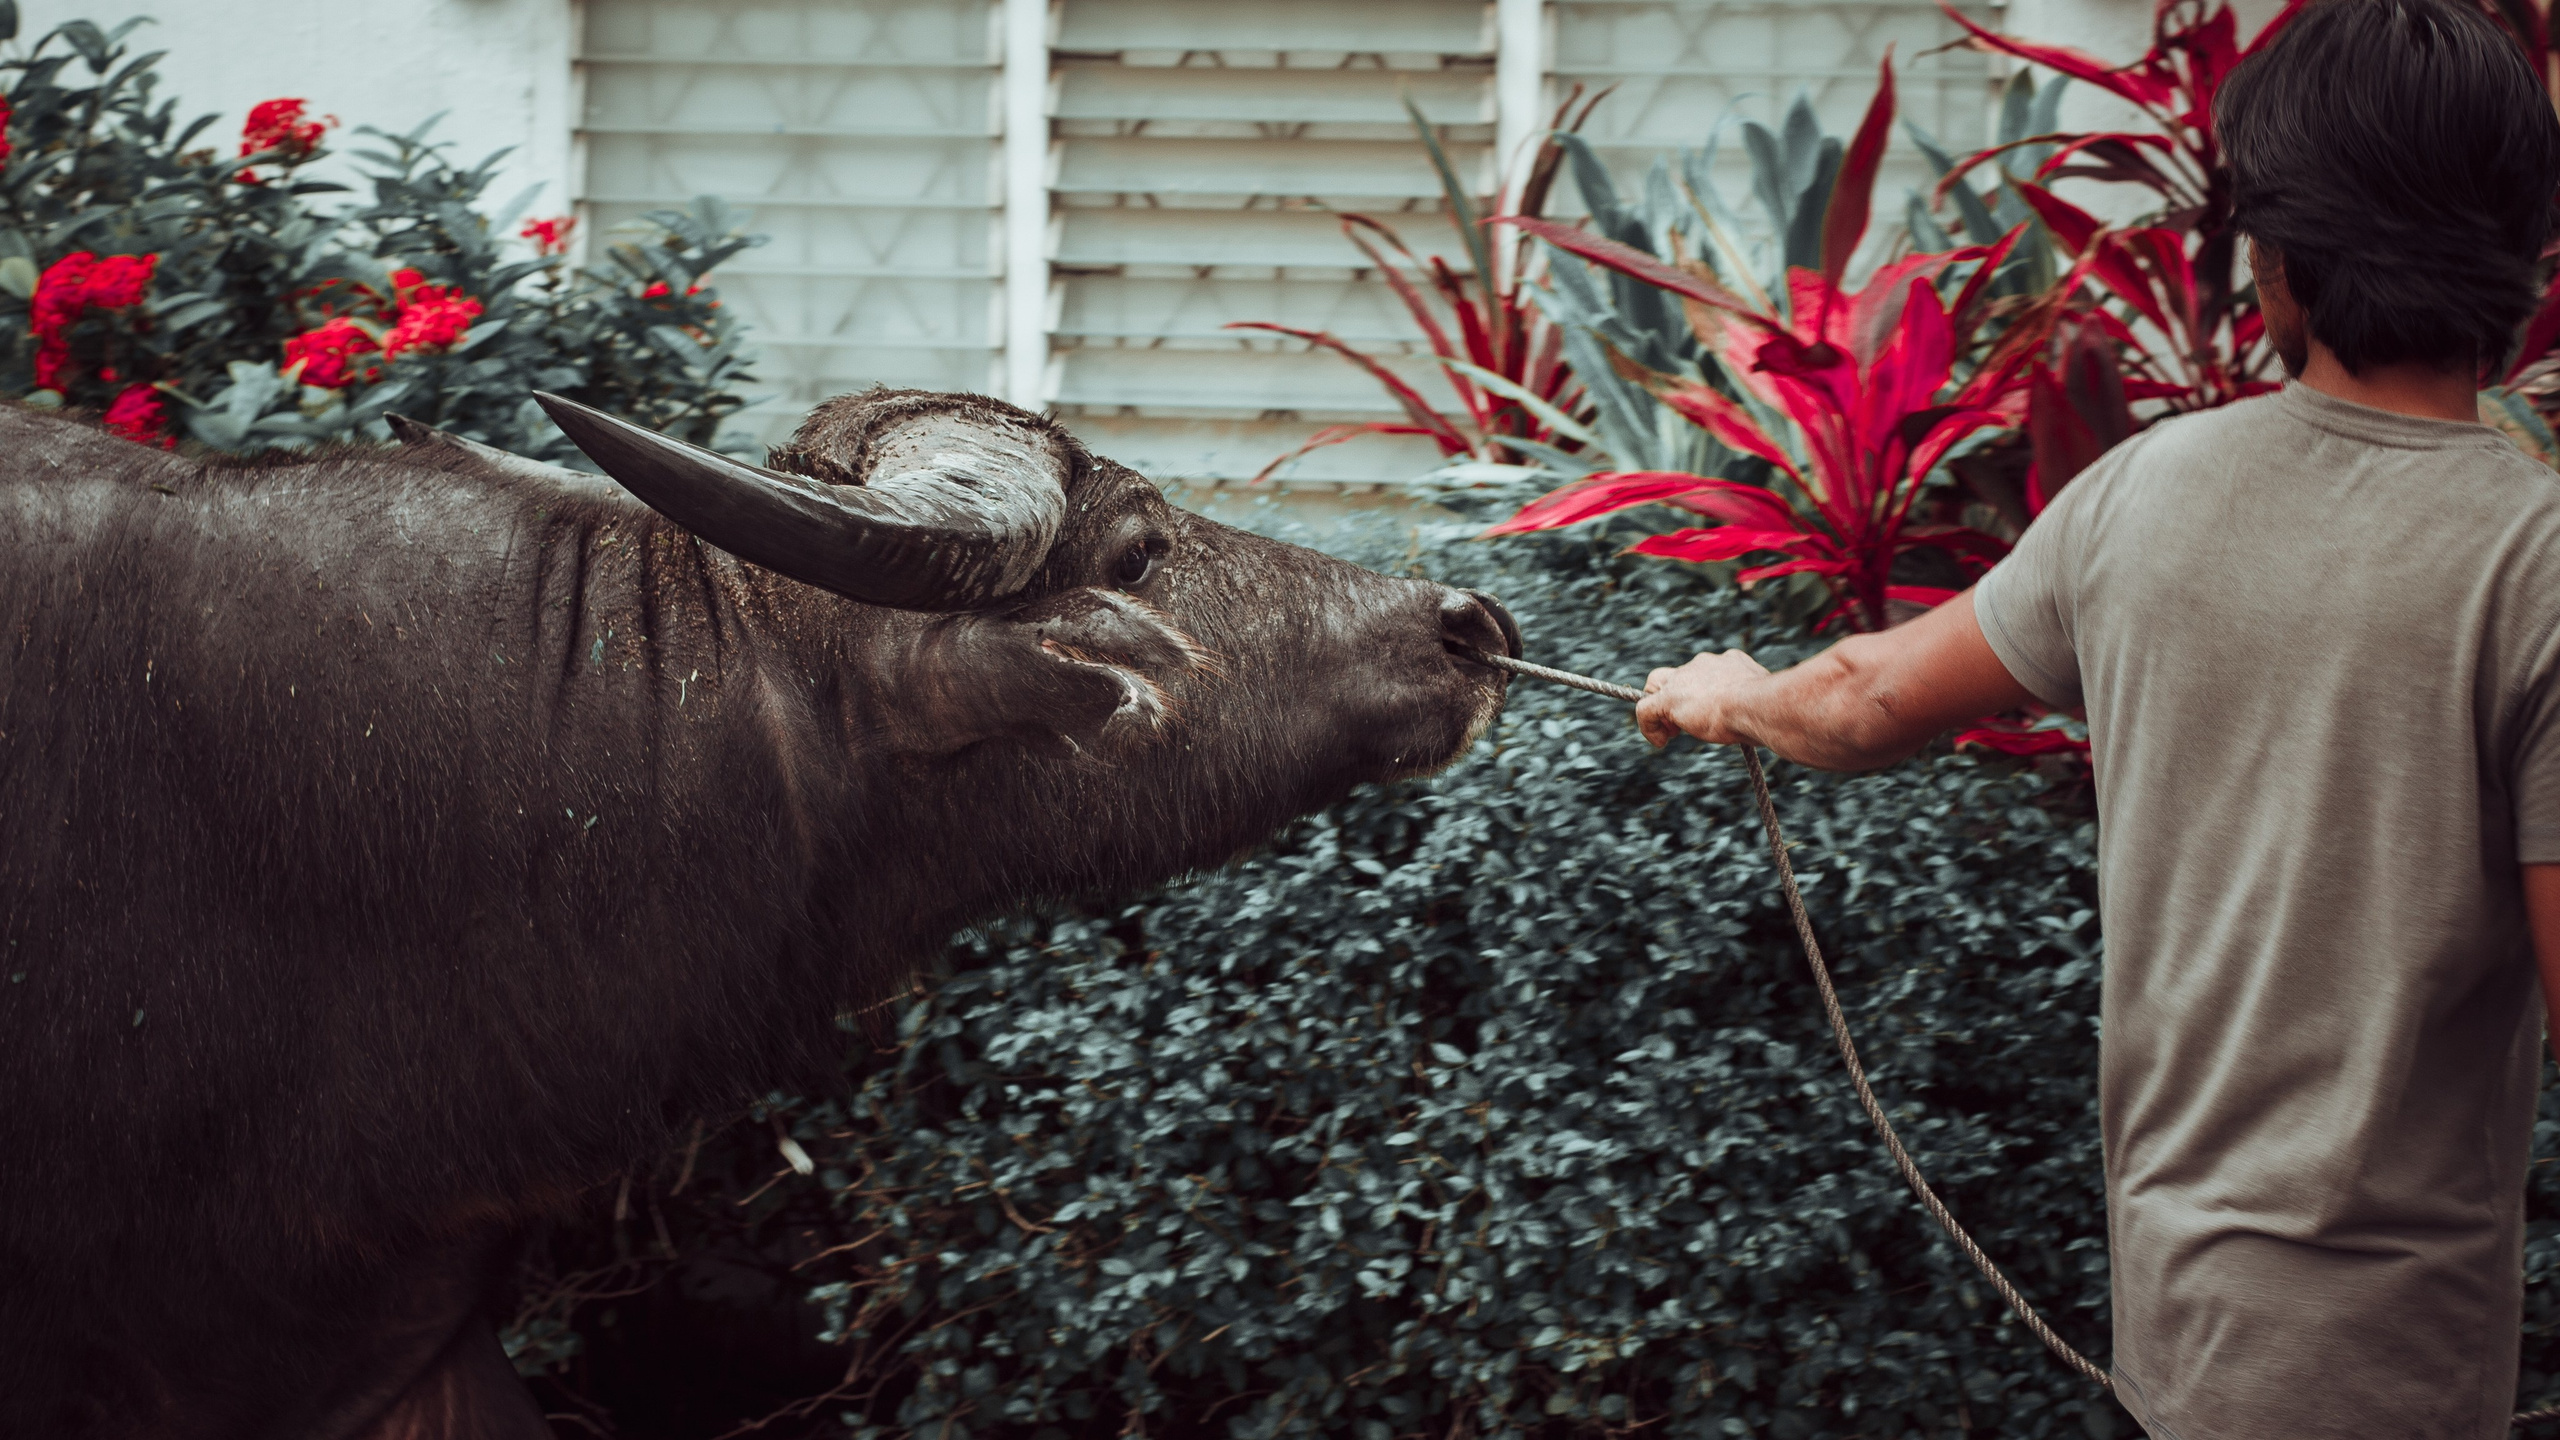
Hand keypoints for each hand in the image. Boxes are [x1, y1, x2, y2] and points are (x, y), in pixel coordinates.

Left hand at [1636, 649, 1768, 748]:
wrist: (1759, 705)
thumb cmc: (1769, 708)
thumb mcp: (1763, 702)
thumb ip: (1755, 703)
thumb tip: (1761, 720)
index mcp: (1729, 662)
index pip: (1704, 669)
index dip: (1699, 688)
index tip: (1706, 709)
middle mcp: (1704, 663)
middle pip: (1677, 674)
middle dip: (1677, 696)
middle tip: (1685, 722)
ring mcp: (1684, 678)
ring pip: (1656, 685)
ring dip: (1662, 709)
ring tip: (1672, 732)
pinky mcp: (1669, 698)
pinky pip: (1645, 710)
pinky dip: (1648, 726)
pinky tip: (1660, 742)